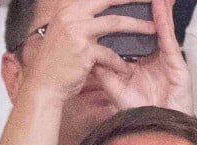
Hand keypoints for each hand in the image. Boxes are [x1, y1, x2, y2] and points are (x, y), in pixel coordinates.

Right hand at [21, 0, 155, 104]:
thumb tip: (102, 14)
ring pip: (114, 23)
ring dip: (136, 26)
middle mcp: (71, 13)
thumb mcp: (65, 32)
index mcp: (68, 7)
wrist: (43, 85)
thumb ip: (81, 20)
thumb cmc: (57, 62)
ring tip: (153, 29)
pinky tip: (127, 69)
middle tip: (152, 0)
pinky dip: (120, 62)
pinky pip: (109, 53)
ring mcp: (77, 30)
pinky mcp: (83, 51)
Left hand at [92, 0, 192, 114]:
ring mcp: (167, 60)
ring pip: (160, 28)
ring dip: (157, 8)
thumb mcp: (117, 91)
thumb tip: (89, 53)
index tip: (114, 4)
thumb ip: (104, 71)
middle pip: (148, 27)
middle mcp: (155, 58)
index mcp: (141, 62)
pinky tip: (159, 7)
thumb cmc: (142, 115)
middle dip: (142, 8)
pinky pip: (169, 40)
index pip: (132, 35)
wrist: (159, 133)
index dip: (125, 18)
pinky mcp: (177, 65)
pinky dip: (164, 23)